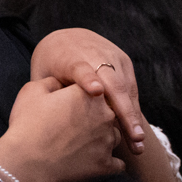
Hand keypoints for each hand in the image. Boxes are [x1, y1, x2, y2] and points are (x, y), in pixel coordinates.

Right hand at [0, 76, 125, 181]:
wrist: (24, 163)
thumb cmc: (26, 125)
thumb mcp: (33, 90)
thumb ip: (53, 81)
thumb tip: (61, 83)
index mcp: (90, 93)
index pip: (97, 90)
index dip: (84, 99)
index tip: (71, 107)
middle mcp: (106, 114)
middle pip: (109, 113)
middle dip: (96, 119)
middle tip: (75, 129)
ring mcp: (108, 141)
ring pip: (115, 137)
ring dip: (103, 140)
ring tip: (82, 146)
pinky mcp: (106, 166)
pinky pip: (117, 164)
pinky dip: (106, 164)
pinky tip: (92, 163)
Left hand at [30, 27, 146, 152]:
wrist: (67, 38)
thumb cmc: (51, 66)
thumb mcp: (43, 77)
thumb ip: (47, 98)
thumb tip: (53, 128)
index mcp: (70, 58)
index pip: (80, 67)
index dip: (87, 79)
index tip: (95, 91)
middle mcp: (95, 54)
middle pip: (112, 82)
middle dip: (124, 111)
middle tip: (134, 137)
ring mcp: (113, 57)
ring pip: (126, 89)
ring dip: (133, 117)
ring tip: (138, 144)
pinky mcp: (124, 61)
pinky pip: (131, 89)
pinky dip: (133, 111)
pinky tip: (136, 133)